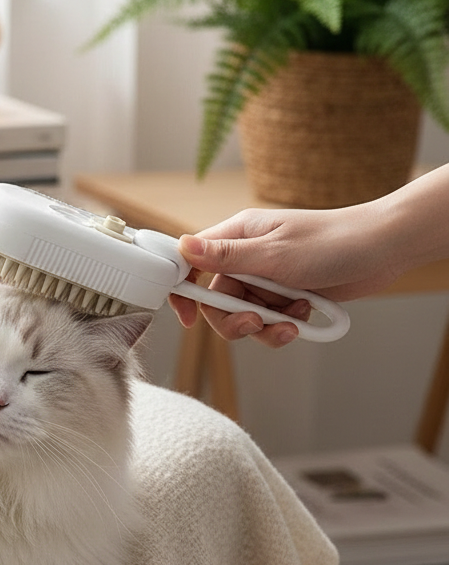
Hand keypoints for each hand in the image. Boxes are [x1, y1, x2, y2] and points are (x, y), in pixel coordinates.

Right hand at [167, 205, 398, 346]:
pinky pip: (269, 322)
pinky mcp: (285, 297)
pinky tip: (304, 316)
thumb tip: (182, 246)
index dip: (183, 291)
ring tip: (291, 322)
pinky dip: (283, 326)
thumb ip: (226, 256)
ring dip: (264, 327)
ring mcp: (266, 279)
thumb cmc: (333, 241)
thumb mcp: (274, 253)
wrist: (384, 250)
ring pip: (242, 316)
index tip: (188, 318)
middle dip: (234, 320)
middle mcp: (246, 258)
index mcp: (237, 237)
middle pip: (216, 300)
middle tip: (256, 323)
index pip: (191, 262)